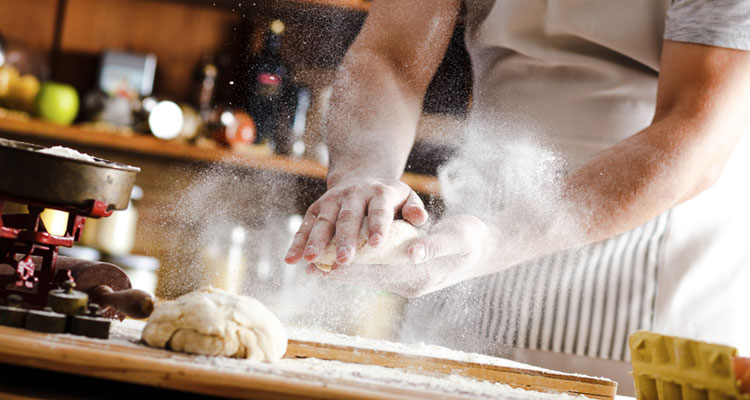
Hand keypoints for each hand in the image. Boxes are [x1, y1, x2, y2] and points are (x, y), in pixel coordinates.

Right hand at [285, 177, 427, 266]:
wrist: (362, 176)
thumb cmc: (389, 198)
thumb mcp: (407, 197)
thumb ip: (414, 209)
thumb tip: (420, 219)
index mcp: (379, 192)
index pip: (379, 210)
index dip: (378, 226)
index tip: (377, 244)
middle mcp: (353, 194)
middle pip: (348, 218)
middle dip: (345, 239)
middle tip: (344, 260)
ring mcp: (332, 200)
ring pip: (323, 222)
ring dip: (316, 241)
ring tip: (311, 260)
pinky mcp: (316, 208)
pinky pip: (306, 226)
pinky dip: (297, 243)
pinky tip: (291, 260)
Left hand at [312, 215, 497, 297]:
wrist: (485, 248)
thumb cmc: (471, 239)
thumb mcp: (456, 238)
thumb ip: (433, 245)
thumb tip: (413, 252)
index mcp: (420, 276)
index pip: (378, 272)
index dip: (352, 267)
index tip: (326, 264)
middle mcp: (410, 284)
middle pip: (367, 277)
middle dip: (339, 271)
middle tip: (309, 265)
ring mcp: (407, 282)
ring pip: (368, 276)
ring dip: (343, 271)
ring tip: (315, 264)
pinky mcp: (405, 275)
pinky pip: (375, 272)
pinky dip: (356, 266)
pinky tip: (338, 260)